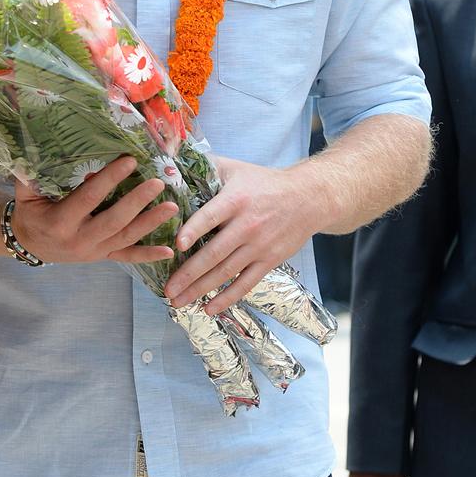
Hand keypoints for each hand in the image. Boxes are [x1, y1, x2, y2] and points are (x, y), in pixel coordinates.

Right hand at [12, 156, 177, 264]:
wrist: (28, 245)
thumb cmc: (31, 212)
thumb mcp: (27, 192)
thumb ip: (33, 172)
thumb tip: (42, 141)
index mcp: (60, 221)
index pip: (89, 198)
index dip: (110, 179)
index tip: (129, 160)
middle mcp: (79, 239)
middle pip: (114, 220)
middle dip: (138, 202)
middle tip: (158, 183)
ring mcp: (93, 251)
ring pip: (126, 238)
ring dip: (150, 223)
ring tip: (173, 208)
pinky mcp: (102, 256)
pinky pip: (127, 257)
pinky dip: (148, 255)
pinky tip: (169, 252)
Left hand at [163, 156, 319, 313]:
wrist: (308, 198)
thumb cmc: (264, 182)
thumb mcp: (236, 168)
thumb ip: (206, 167)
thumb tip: (172, 167)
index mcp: (236, 200)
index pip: (211, 216)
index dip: (194, 230)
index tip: (177, 245)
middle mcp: (247, 225)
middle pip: (214, 253)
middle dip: (188, 273)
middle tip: (167, 288)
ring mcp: (259, 246)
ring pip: (226, 272)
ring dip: (200, 289)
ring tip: (178, 301)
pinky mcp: (270, 261)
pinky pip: (246, 283)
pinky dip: (227, 298)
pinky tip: (208, 309)